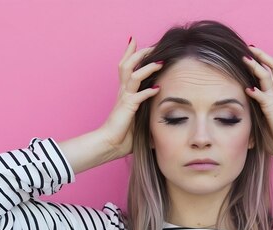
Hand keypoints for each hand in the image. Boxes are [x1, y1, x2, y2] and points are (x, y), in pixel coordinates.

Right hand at [101, 38, 162, 158]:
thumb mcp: (137, 120)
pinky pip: (139, 96)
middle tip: (152, 45)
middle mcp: (122, 91)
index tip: (135, 41)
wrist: (109, 144)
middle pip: (127, 64)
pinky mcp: (127, 107)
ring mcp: (124, 98)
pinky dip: (148, 91)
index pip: (125, 67)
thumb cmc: (122, 135)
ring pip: (133, 75)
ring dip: (147, 67)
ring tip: (160, 62)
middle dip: (139, 53)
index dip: (129, 53)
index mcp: (124, 92)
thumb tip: (163, 121)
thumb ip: (148, 115)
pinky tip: (158, 88)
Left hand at [242, 46, 272, 160]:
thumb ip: (252, 106)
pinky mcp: (272, 108)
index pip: (269, 70)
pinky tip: (247, 89)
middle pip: (272, 66)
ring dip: (255, 67)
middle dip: (261, 55)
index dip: (261, 60)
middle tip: (250, 47)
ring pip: (267, 77)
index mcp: (272, 92)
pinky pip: (263, 97)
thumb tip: (235, 106)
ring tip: (245, 59)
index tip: (249, 52)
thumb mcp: (260, 114)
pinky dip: (255, 92)